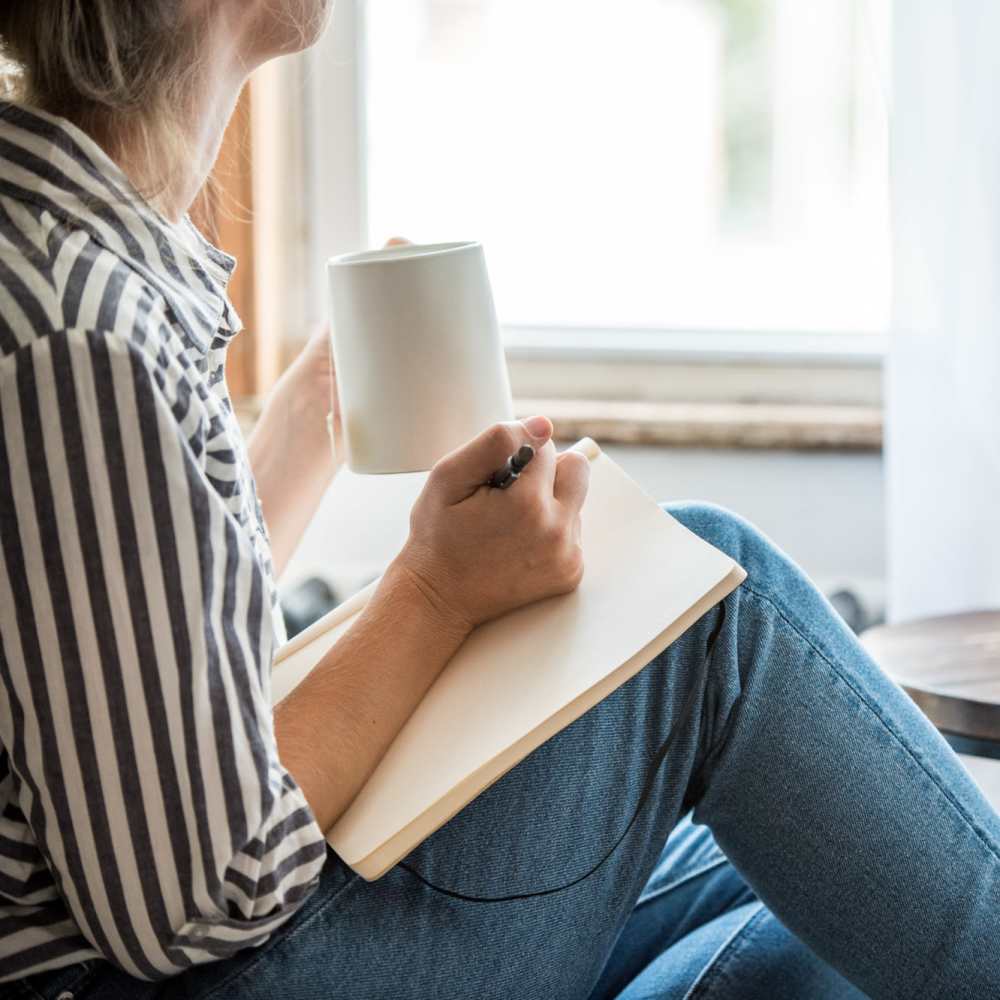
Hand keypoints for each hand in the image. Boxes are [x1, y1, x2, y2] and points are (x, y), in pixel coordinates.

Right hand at [388, 416, 590, 632]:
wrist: (438, 599)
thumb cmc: (438, 537)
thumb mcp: (448, 478)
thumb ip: (496, 442)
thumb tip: (543, 426)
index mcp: (528, 503)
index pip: (544, 446)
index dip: (515, 456)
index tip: (493, 481)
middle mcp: (557, 531)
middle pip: (576, 468)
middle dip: (546, 474)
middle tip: (510, 497)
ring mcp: (567, 556)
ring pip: (574, 501)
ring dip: (547, 504)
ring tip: (508, 527)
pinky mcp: (571, 573)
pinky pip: (573, 532)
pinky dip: (550, 532)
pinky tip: (518, 545)